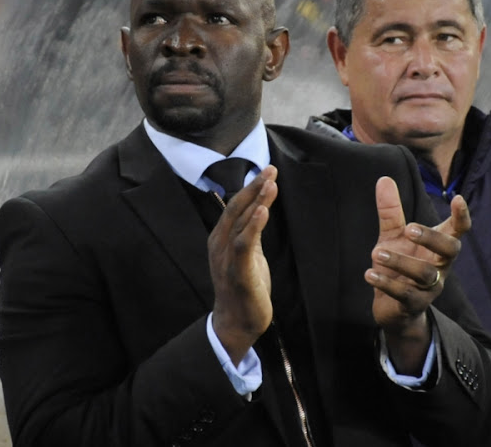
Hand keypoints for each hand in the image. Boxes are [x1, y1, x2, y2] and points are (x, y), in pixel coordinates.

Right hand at [209, 165, 277, 364]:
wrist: (237, 322)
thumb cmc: (243, 286)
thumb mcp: (248, 253)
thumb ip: (251, 231)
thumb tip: (260, 207)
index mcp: (220, 237)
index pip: (235, 205)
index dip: (250, 187)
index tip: (267, 171)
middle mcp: (219, 243)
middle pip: (236, 208)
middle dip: (253, 187)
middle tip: (270, 169)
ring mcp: (226, 257)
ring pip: (240, 222)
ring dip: (255, 201)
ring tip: (269, 183)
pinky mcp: (237, 271)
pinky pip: (244, 244)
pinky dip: (253, 225)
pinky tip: (263, 210)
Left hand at [366, 176, 470, 372]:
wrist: (392, 308)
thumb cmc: (399, 266)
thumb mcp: (393, 237)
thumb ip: (390, 211)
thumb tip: (384, 178)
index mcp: (437, 248)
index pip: (458, 231)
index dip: (461, 216)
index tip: (457, 198)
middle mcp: (439, 266)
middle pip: (449, 250)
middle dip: (432, 238)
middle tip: (409, 228)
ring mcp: (429, 288)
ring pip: (424, 274)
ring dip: (400, 262)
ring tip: (376, 252)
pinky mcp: (413, 305)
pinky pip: (404, 294)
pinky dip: (386, 283)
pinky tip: (369, 274)